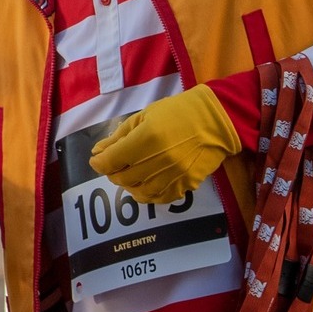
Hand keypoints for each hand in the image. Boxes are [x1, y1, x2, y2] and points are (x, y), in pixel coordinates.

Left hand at [88, 84, 240, 203]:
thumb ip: (118, 137)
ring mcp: (174, 175)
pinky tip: (146, 184)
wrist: (215, 120)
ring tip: (130, 175)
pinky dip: (148, 194)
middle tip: (114, 166)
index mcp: (145, 139)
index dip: (99, 163)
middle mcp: (159, 161)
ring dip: (129, 186)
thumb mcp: (142, 117)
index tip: (97, 160)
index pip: (111, 161)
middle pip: (123, 179)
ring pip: (140, 193)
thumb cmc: (176, 112)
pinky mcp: (187, 184)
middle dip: (113, 173)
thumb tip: (97, 152)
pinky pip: (160, 198)